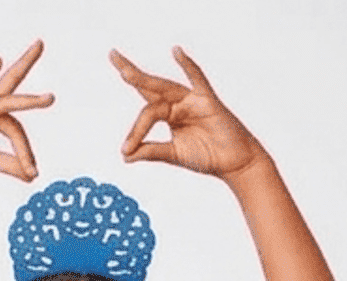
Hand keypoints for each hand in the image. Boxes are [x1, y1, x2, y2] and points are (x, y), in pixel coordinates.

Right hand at [0, 43, 52, 181]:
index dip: (26, 152)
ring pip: (4, 96)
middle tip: (40, 42)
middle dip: (26, 63)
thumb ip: (9, 164)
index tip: (32, 172)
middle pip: (12, 83)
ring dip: (27, 100)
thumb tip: (33, 176)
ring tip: (48, 99)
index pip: (17, 131)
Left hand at [112, 45, 265, 177]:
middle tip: (112, 55)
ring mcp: (192, 99)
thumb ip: (151, 151)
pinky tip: (176, 52)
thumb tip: (125, 156)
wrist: (233, 162)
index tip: (125, 151)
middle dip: (131, 73)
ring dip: (145, 80)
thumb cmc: (206, 156)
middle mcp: (177, 103)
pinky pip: (197, 79)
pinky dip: (187, 65)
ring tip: (125, 73)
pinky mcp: (207, 100)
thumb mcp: (174, 155)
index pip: (145, 113)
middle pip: (150, 87)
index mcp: (169, 115)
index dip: (134, 131)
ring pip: (165, 88)